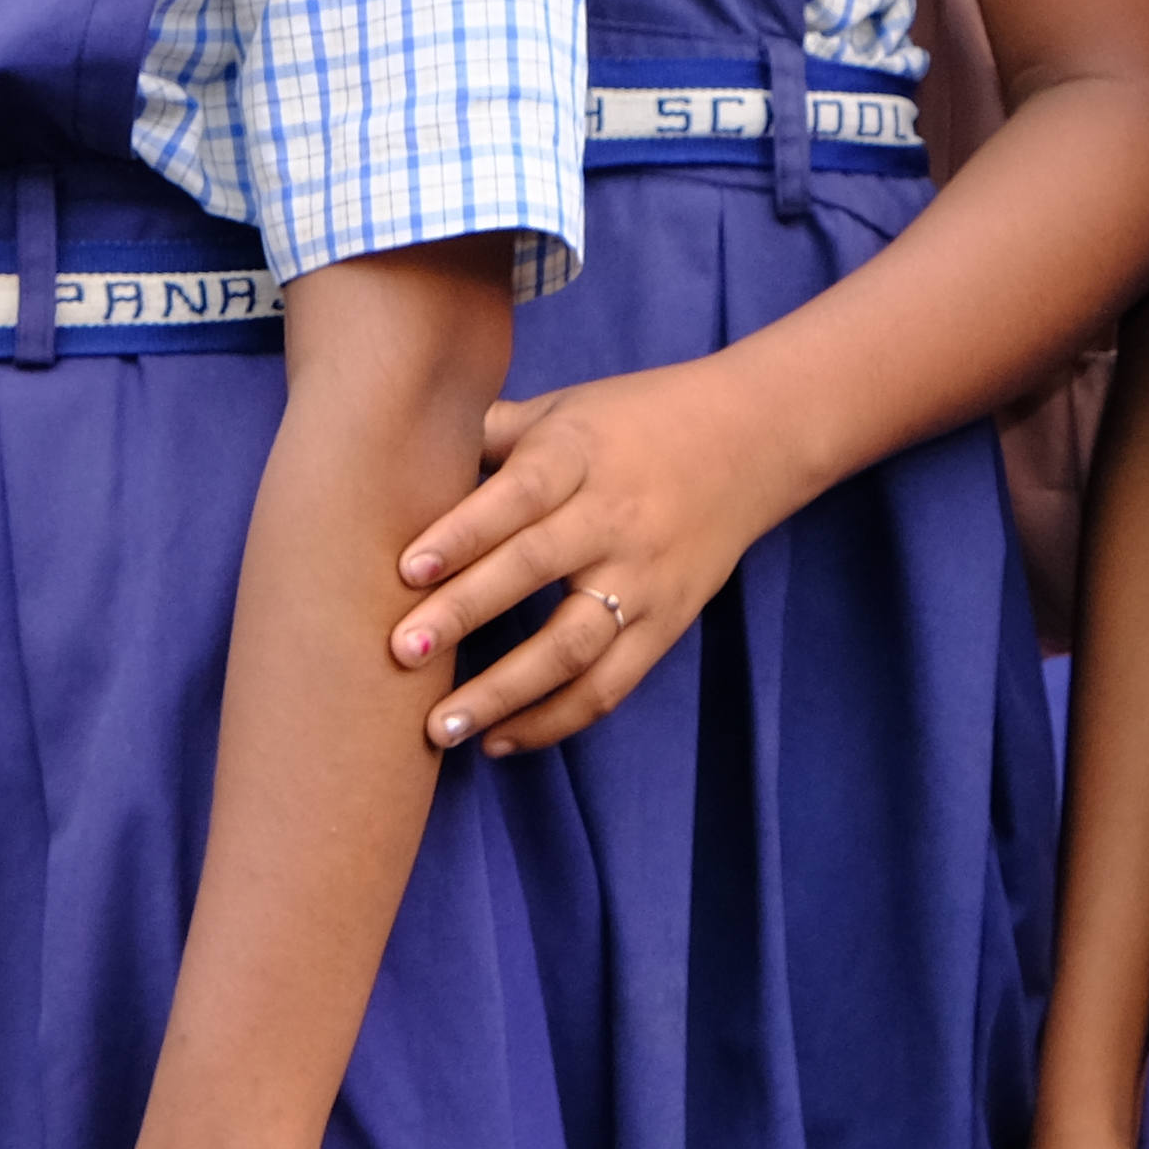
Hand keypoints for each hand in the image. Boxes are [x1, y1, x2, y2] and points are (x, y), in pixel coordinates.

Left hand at [384, 361, 803, 756]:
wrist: (751, 441)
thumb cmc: (633, 420)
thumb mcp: (562, 408)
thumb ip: (488, 431)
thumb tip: (397, 447)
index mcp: (578, 456)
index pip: (516, 496)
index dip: (462, 532)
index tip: (406, 568)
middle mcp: (612, 519)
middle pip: (535, 568)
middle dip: (465, 613)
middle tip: (400, 652)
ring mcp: (643, 579)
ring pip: (573, 645)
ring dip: (504, 692)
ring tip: (441, 728)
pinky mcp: (665, 625)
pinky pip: (609, 685)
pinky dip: (555, 720)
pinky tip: (499, 741)